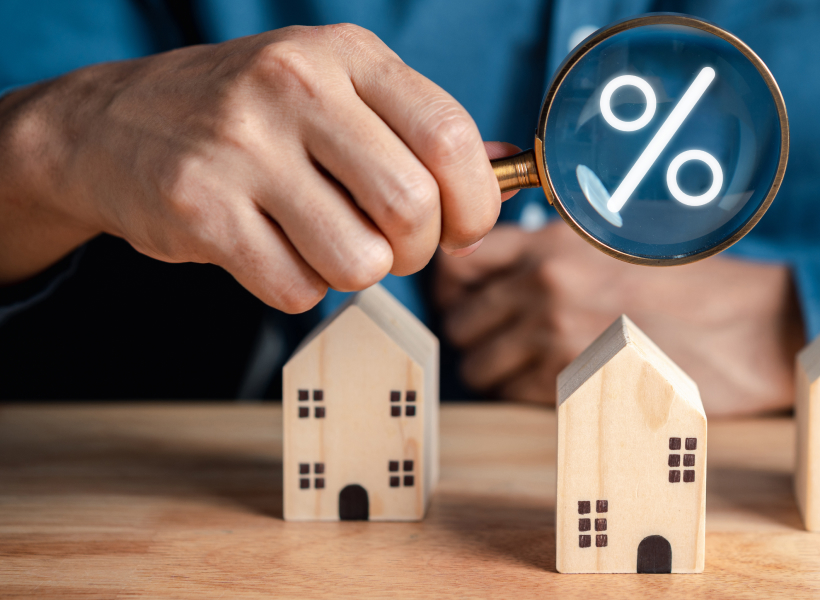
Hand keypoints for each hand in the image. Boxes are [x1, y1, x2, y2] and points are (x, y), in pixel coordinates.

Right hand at [0, 24, 511, 311]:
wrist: (111, 125)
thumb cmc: (251, 116)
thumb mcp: (336, 89)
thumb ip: (419, 127)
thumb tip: (510, 169)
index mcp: (344, 55)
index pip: (450, 137)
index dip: (476, 204)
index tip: (464, 227)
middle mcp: (294, 87)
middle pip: (412, 208)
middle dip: (418, 250)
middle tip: (393, 246)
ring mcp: (242, 148)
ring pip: (359, 261)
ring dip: (356, 272)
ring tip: (324, 242)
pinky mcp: (201, 209)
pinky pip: (297, 289)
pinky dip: (299, 288)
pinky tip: (273, 249)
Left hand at [434, 222, 804, 416]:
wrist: (748, 329)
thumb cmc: (689, 284)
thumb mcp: (615, 241)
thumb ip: (550, 247)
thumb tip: (490, 260)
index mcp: (554, 242)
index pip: (460, 259)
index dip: (452, 280)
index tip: (464, 293)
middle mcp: (545, 285)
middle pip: (459, 317)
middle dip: (473, 329)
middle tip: (498, 334)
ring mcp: (555, 338)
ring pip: (478, 364)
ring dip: (494, 366)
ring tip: (527, 361)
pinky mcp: (572, 385)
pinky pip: (510, 395)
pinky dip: (521, 391)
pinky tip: (555, 379)